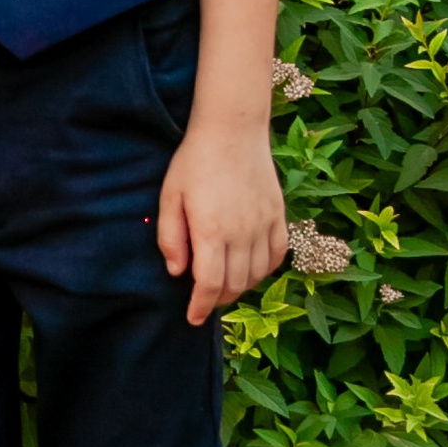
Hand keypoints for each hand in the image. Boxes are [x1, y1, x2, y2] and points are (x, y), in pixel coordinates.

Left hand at [157, 114, 287, 327]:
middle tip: (204, 300)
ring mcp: (263, 224)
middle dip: (218, 300)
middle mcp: (241, 233)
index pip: (210, 285)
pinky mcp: (278, 215)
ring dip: (241, 287)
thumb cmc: (195, 161)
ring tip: (225, 286)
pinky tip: (251, 269)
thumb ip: (170, 237)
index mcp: (211, 231)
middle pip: (235, 285)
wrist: (232, 129)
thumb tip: (177, 273)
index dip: (201, 307)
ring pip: (257, 274)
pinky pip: (277, 254)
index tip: (193, 317)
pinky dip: (265, 270)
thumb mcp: (170, 196)